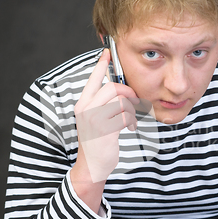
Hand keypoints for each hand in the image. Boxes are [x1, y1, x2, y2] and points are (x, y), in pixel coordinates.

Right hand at [70, 49, 138, 210]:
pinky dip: (131, 121)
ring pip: (122, 102)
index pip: (92, 79)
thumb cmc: (97, 141)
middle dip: (128, 92)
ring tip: (130, 119)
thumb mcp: (94, 119)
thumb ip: (102, 103)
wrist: (92, 165)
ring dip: (131, 110)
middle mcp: (86, 109)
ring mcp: (95, 119)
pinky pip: (125, 116)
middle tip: (135, 100)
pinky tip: (128, 127)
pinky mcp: (105, 129)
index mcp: (82, 104)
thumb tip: (118, 88)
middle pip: (113, 88)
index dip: (101, 65)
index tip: (107, 53)